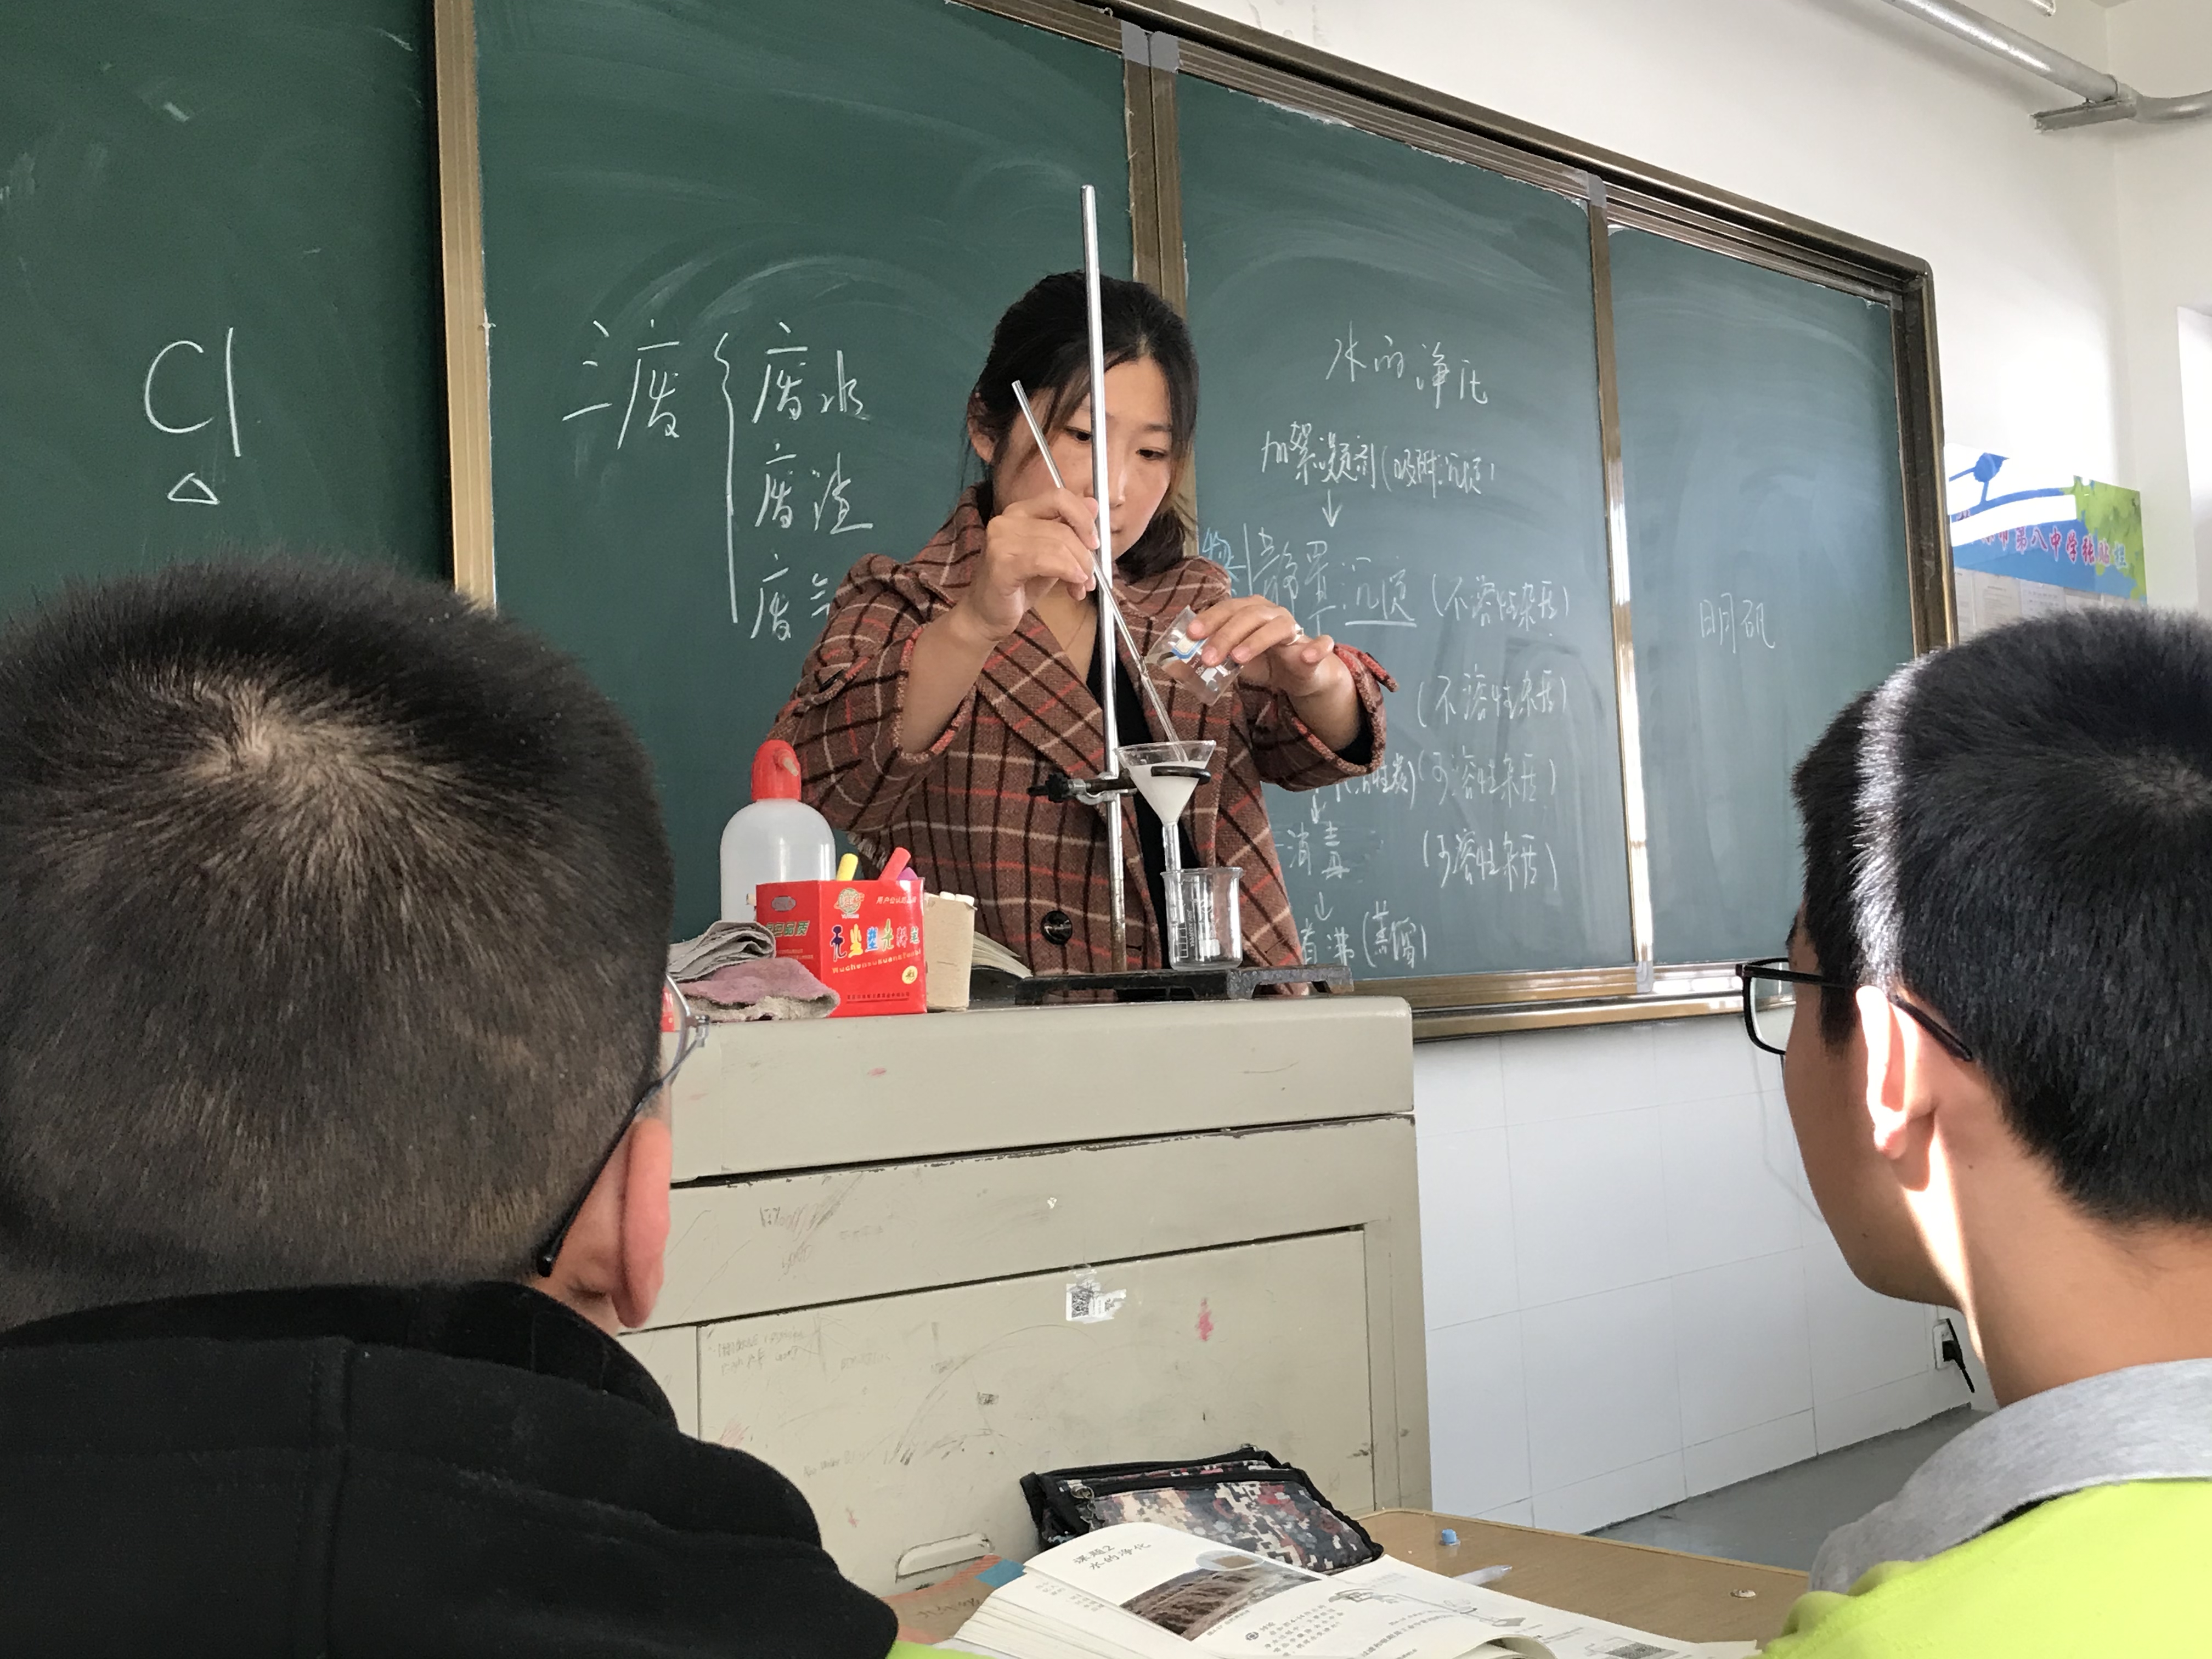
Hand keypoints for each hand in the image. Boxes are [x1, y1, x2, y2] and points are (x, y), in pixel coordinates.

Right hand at [950, 488, 1098, 646]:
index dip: (1083, 518)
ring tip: (1080, 587)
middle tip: (1090, 577)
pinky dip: (1066, 572)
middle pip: (1063, 527)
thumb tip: (1094, 504)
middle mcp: (1007, 520)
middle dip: (1085, 555)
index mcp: (1020, 512)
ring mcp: (1000, 540)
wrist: (986, 616)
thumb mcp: (1051, 555)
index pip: (1059, 497)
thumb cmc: (1018, 586)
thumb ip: (1069, 530)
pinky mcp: (1001, 564)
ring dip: (1079, 568)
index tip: (1094, 542)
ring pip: (1058, 545)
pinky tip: (1073, 587)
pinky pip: (1045, 561)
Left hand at [1187, 596, 1348, 699]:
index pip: (1227, 609)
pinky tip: (1307, 656)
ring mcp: (1294, 628)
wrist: (1299, 674)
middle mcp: (1271, 614)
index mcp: (1249, 611)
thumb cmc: (1262, 661)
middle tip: (1208, 658)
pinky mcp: (1315, 647)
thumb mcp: (1231, 660)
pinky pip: (1321, 644)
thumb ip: (1209, 657)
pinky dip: (1316, 648)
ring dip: (1256, 641)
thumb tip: (1175, 665)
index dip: (1209, 619)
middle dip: (1225, 635)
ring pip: (1277, 627)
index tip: (1191, 634)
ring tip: (1238, 659)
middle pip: (1248, 616)